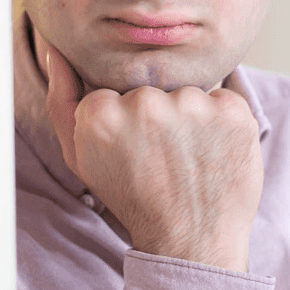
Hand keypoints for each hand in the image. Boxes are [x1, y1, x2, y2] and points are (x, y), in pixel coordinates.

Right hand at [39, 31, 262, 271]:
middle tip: (162, 158)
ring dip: (190, 119)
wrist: (191, 241)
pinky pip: (223, 99)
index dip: (123, 122)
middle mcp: (145, 104)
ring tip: (188, 158)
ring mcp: (193, 106)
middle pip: (150, 89)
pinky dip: (221, 122)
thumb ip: (62, 99)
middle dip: (156, 117)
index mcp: (100, 114)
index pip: (113, 92)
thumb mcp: (81, 157)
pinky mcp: (233, 112)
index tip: (130, 151)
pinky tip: (213, 152)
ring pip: (187, 92)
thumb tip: (55, 48)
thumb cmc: (132, 197)